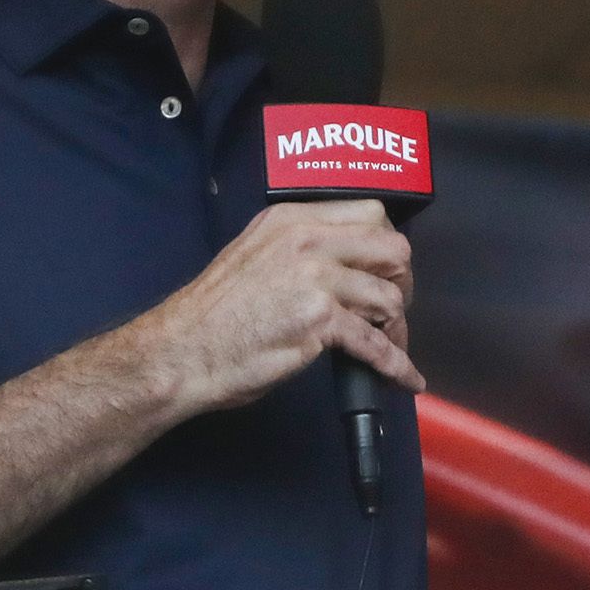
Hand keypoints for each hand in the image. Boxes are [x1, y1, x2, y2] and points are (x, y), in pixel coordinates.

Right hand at [135, 198, 420, 417]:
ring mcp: (315, 279)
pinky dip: (397, 365)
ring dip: (397, 327)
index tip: (387, 268)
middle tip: (395, 306)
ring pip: (388, 296)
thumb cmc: (214, 312)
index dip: (386, 245)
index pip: (370, 212)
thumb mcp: (254, 252)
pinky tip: (405, 377)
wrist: (183, 351)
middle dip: (402, 280)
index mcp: (292, 219)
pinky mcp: (318, 322)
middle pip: (391, 248)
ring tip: (392, 345)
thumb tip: (342, 257)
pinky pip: (376, 343)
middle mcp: (308, 241)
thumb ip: (297, 245)